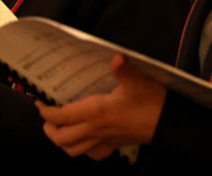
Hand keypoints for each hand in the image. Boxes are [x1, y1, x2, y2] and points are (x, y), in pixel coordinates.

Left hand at [36, 54, 165, 159]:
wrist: (171, 124)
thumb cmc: (153, 102)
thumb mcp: (138, 81)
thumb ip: (124, 70)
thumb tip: (116, 58)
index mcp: (96, 112)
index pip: (62, 117)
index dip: (46, 111)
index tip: (39, 102)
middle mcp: (96, 129)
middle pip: (62, 139)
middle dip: (49, 129)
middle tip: (46, 116)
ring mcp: (105, 140)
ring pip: (74, 150)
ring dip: (62, 142)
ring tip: (59, 129)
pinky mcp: (116, 145)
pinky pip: (93, 154)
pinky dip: (83, 149)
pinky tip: (85, 139)